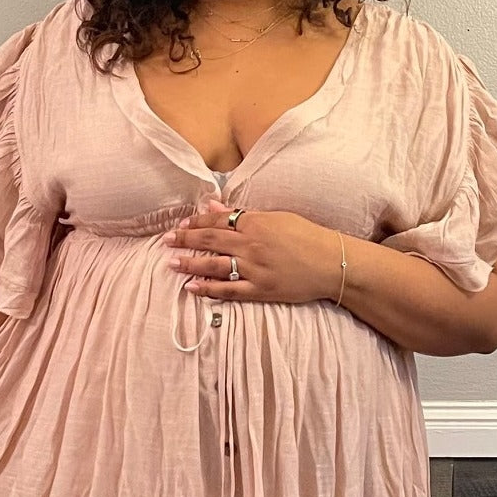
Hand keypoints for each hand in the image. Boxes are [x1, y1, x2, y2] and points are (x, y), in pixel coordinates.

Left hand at [162, 200, 340, 304]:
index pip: (218, 221)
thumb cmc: (307, 237)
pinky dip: (208, 289)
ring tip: (172, 264)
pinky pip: (228, 290)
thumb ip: (243, 214)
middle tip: (166, 241)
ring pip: (214, 265)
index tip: (181, 224)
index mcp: (256, 223)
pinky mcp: (260, 290)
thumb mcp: (276, 218)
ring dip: (190, 263)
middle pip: (210, 241)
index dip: (196, 223)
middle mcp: (251, 245)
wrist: (331, 263)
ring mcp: (254, 269)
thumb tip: (214, 206)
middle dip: (185, 240)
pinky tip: (192, 287)